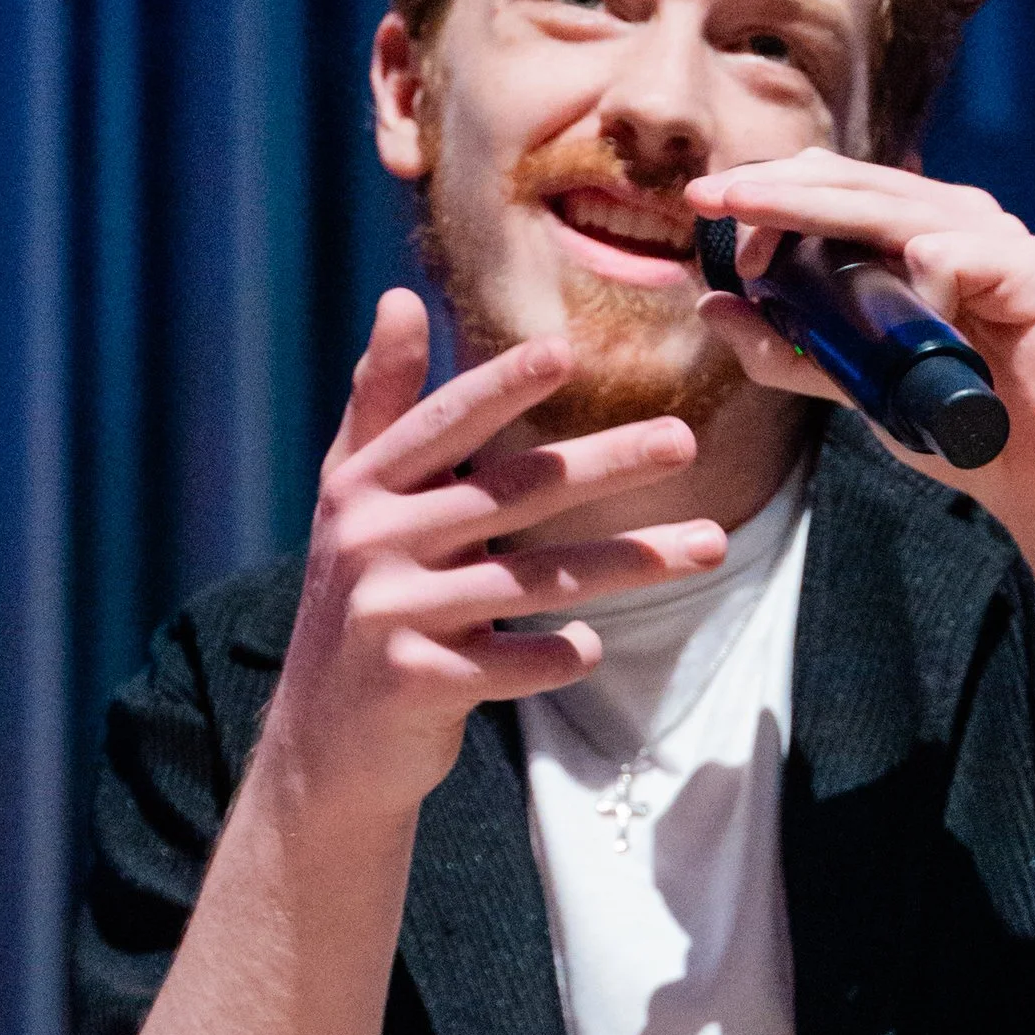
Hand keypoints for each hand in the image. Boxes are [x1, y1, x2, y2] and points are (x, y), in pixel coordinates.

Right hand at [263, 289, 725, 828]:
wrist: (325, 739)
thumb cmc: (362, 600)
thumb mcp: (355, 500)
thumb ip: (381, 403)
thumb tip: (397, 296)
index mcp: (361, 488)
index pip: (443, 427)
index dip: (501, 390)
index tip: (563, 351)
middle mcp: (370, 543)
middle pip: (511, 495)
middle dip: (606, 464)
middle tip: (684, 441)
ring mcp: (389, 615)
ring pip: (532, 580)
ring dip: (628, 561)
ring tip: (710, 544)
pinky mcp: (413, 683)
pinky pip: (509, 663)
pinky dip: (558, 654)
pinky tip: (592, 646)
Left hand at [684, 149, 1034, 558]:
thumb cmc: (962, 430)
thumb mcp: (859, 386)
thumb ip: (794, 350)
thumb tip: (714, 306)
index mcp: (922, 230)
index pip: (837, 185)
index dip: (770, 190)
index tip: (707, 210)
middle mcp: (961, 220)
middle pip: (855, 182)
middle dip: (775, 190)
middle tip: (710, 199)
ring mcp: (1000, 240)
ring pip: (894, 206)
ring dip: (818, 216)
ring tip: (759, 244)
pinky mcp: (1033, 273)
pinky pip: (952, 255)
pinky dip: (915, 280)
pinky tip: (901, 319)